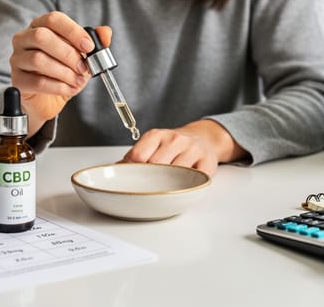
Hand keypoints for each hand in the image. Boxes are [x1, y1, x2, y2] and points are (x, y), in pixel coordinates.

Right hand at [10, 11, 110, 134]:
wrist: (48, 99)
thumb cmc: (63, 71)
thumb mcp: (82, 55)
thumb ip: (95, 41)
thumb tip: (105, 32)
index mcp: (40, 25)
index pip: (53, 19)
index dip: (73, 31)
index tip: (89, 46)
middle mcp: (24, 38)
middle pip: (42, 37)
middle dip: (68, 53)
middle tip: (84, 67)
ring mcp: (17, 58)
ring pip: (38, 59)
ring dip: (64, 72)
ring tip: (78, 80)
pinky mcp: (17, 79)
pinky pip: (37, 81)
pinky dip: (58, 86)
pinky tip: (68, 89)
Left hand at [120, 120, 248, 176]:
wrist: (203, 138)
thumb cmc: (173, 146)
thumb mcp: (153, 144)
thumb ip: (136, 156)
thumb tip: (115, 170)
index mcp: (157, 135)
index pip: (138, 156)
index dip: (132, 172)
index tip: (130, 181)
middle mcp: (175, 139)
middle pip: (155, 167)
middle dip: (149, 180)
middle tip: (148, 188)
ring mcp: (192, 150)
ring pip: (174, 174)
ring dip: (168, 184)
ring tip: (166, 186)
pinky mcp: (207, 163)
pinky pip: (194, 180)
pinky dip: (187, 186)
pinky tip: (183, 185)